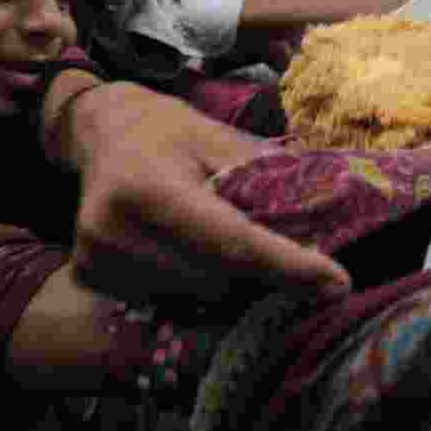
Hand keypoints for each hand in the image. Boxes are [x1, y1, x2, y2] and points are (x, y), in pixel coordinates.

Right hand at [64, 82, 351, 302]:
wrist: (101, 130)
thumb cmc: (167, 130)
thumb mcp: (218, 137)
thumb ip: (266, 177)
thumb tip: (331, 214)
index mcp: (147, 187)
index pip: (230, 241)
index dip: (287, 266)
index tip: (337, 281)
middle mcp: (114, 231)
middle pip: (216, 277)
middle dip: (261, 273)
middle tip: (287, 256)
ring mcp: (97, 260)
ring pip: (195, 296)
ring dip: (227, 281)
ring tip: (227, 245)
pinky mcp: (92, 278)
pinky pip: (167, 300)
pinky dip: (195, 285)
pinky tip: (192, 253)